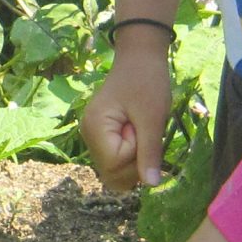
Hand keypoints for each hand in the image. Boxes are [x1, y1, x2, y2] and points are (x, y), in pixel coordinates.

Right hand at [80, 49, 173, 191]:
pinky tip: (137, 133)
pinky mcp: (102, 137)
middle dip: (135, 162)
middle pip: (112, 175)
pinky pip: (117, 159)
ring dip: (135, 158)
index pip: (115, 166)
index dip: (136, 155)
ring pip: (115, 171)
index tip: (142, 130)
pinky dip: (132, 153)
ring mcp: (94, 137)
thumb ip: (149, 152)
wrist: (140, 56)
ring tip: (140, 131)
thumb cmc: (147, 80)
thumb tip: (151, 185)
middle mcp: (88, 136)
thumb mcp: (152, 117)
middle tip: (143, 132)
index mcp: (95, 128)